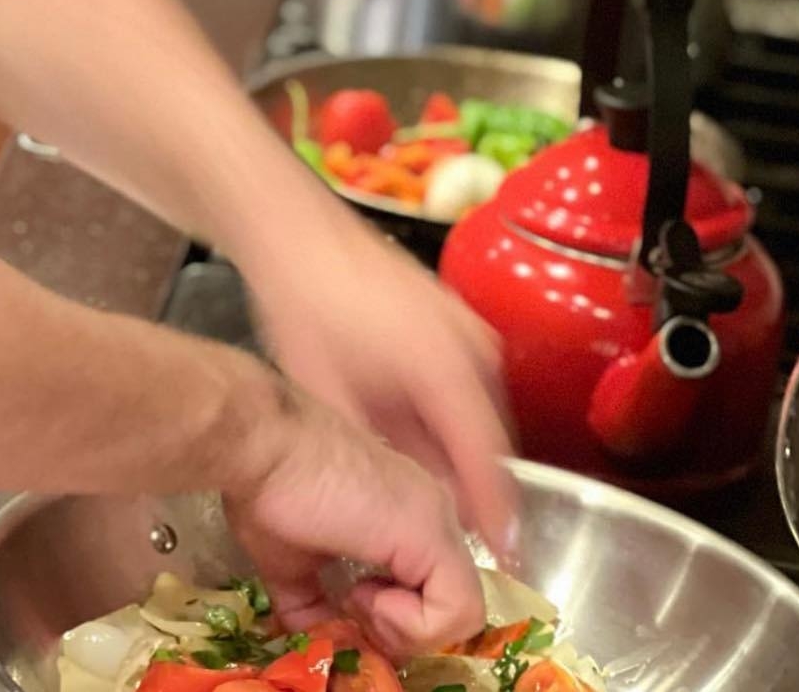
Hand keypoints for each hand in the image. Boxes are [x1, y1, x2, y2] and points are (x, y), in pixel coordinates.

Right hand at [224, 383, 483, 656]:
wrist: (260, 446)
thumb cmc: (268, 488)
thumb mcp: (294, 564)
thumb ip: (316, 605)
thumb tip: (320, 645)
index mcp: (404, 517)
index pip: (429, 592)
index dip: (392, 620)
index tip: (347, 607)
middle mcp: (432, 513)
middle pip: (447, 605)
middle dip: (399, 629)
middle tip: (352, 606)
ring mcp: (438, 520)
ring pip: (460, 613)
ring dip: (403, 628)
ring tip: (356, 595)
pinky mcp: (433, 535)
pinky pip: (458, 612)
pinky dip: (410, 625)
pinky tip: (364, 593)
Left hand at [233, 197, 518, 563]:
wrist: (296, 233)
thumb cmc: (306, 310)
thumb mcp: (334, 401)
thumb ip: (386, 460)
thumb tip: (421, 510)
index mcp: (449, 374)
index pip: (493, 469)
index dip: (497, 524)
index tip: (502, 566)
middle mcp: (474, 350)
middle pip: (493, 444)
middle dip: (479, 491)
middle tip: (457, 539)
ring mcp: (470, 330)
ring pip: (483, 415)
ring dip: (465, 454)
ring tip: (434, 498)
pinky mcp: (457, 321)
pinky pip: (471, 387)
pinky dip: (455, 419)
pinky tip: (419, 439)